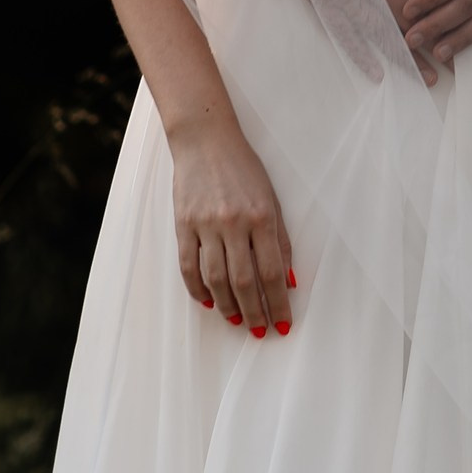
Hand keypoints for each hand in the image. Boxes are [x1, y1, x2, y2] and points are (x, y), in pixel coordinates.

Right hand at [168, 118, 296, 335]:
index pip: (273, 273)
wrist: (206, 141)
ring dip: (228, 306)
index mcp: (263, 217)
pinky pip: (189, 266)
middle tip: (260, 332)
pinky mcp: (183, 224)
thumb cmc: (245, 170)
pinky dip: (198, 289)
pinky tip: (209, 302)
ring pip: (216, 279)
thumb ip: (280, 241)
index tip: (283, 324)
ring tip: (237, 321)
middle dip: (255, 313)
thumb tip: (288, 281)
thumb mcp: (272, 200)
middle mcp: (234, 223)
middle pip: (245, 282)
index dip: (279, 304)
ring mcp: (206, 225)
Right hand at [299, 0, 464, 85]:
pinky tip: (376, 72)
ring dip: (406, 58)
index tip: (469, 25)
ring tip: (429, 79)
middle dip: (435, 43)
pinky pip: (344, 31)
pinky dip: (361, 53)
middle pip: (410, 20)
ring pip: (381, 33)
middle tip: (457, 66)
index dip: (451, 8)